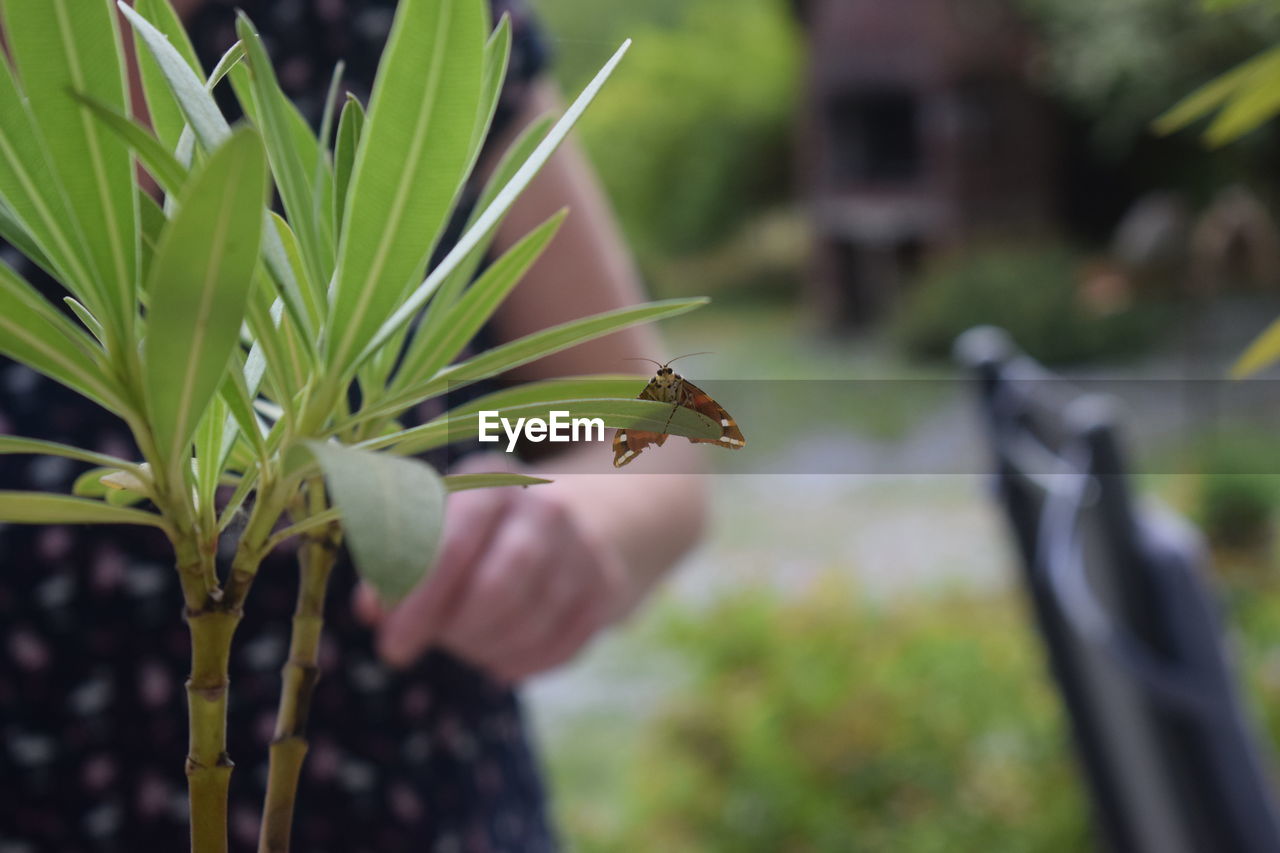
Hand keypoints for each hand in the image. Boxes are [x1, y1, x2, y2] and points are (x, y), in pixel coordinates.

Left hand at [354, 457, 630, 682]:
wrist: (570, 521)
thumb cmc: (479, 533)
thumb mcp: (436, 528)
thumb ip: (397, 565)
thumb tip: (371, 610)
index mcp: (490, 483)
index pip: (454, 544)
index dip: (420, 602)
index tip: (392, 647)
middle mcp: (545, 507)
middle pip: (498, 587)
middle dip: (456, 631)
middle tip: (435, 644)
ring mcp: (583, 546)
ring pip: (529, 623)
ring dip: (486, 649)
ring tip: (468, 644)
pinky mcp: (606, 586)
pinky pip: (561, 646)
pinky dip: (523, 664)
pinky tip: (501, 658)